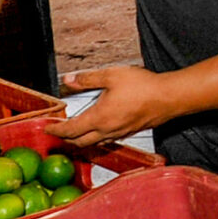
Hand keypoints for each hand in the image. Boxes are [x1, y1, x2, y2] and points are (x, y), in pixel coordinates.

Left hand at [45, 65, 177, 147]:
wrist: (170, 98)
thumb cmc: (144, 87)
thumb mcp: (112, 75)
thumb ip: (88, 78)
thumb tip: (69, 79)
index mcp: (99, 118)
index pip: (71, 129)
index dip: (56, 130)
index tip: (48, 128)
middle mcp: (108, 130)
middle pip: (80, 141)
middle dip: (66, 138)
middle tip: (58, 131)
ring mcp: (120, 133)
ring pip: (94, 142)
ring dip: (81, 139)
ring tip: (75, 132)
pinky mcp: (130, 132)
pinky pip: (107, 139)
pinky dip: (97, 137)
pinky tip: (99, 129)